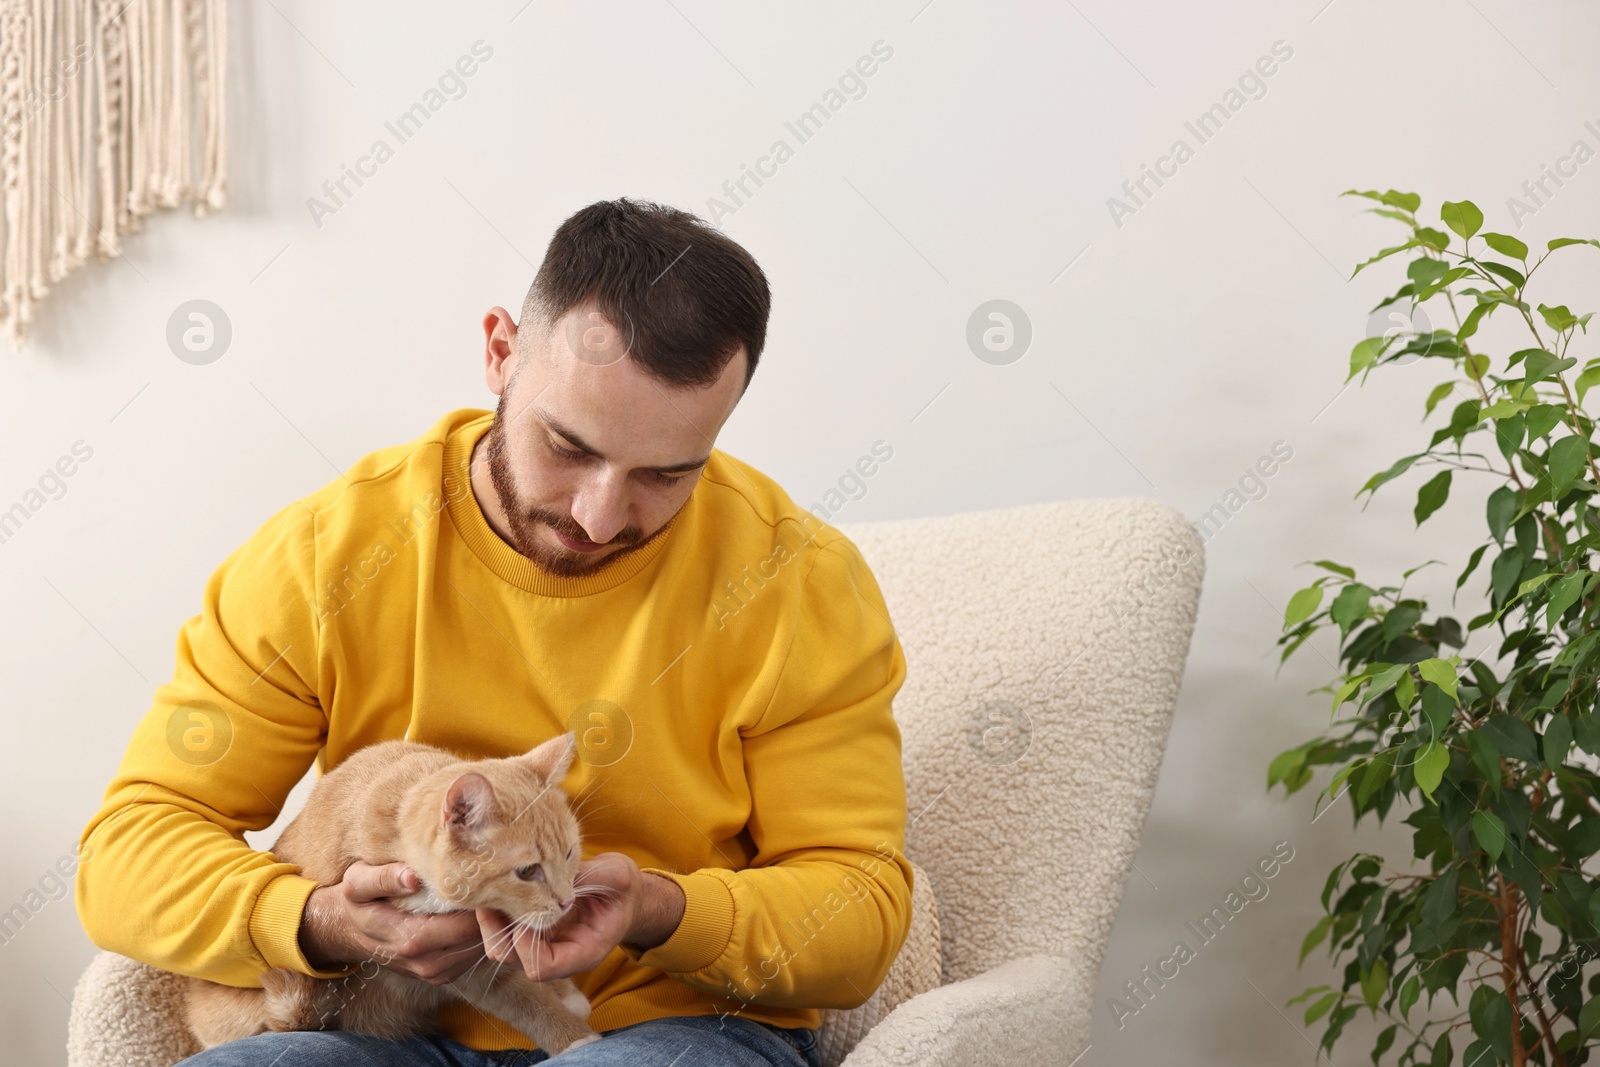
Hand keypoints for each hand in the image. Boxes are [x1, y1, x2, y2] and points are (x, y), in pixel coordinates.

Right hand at [299, 861, 486, 985]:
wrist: (348, 932)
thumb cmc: (357, 901)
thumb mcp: (358, 882)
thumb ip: (384, 878)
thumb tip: (413, 877)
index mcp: (412, 940)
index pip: (468, 925)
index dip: (482, 900)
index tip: (485, 876)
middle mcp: (428, 964)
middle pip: (480, 937)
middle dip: (489, 911)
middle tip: (492, 880)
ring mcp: (437, 974)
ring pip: (481, 947)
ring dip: (486, 923)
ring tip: (482, 894)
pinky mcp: (444, 975)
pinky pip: (474, 955)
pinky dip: (478, 935)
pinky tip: (471, 913)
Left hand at [475, 852, 684, 982]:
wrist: (624, 896)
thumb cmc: (623, 890)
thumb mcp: (618, 876)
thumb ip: (592, 876)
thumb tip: (556, 869)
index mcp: (584, 952)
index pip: (543, 967)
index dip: (526, 945)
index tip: (524, 912)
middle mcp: (560, 956)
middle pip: (515, 961)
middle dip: (498, 932)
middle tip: (492, 898)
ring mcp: (544, 945)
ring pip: (503, 949)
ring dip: (492, 923)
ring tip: (491, 890)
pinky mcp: (534, 931)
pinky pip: (505, 932)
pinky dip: (497, 915)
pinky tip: (498, 890)